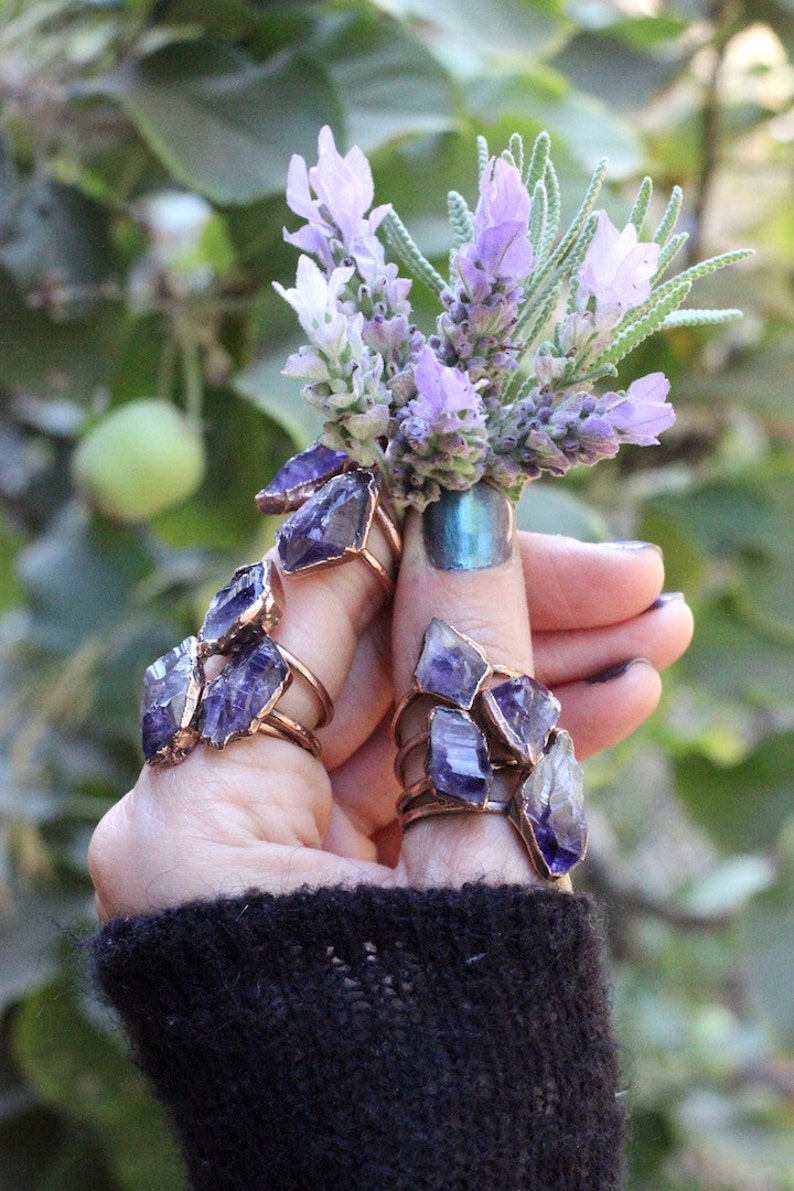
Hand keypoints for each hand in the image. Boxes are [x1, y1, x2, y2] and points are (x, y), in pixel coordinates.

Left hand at [89, 493, 691, 918]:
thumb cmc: (446, 1069)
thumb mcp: (479, 852)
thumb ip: (467, 670)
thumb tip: (471, 520)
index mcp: (192, 810)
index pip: (303, 611)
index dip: (413, 534)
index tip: (509, 486)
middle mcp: (202, 820)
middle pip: (363, 663)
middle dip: (507, 619)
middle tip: (639, 578)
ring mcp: (263, 852)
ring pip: (401, 722)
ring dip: (526, 681)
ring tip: (657, 642)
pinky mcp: (321, 881)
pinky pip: (409, 788)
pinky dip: (500, 755)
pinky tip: (610, 707)